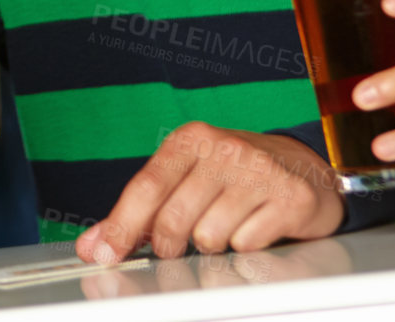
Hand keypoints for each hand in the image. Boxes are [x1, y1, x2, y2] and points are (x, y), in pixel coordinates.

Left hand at [75, 123, 343, 262]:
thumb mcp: (182, 180)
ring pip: (209, 237)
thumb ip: (136, 214)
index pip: (146, 187)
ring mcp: (260, 171)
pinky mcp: (290, 197)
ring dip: (212, 244)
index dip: (122, 227)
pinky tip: (254, 226)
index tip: (104, 256)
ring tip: (227, 225)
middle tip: (181, 243)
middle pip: (174, 220)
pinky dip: (245, 246)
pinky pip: (247, 245)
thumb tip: (92, 247)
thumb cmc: (231, 177)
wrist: (302, 168)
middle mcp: (224, 148)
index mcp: (190, 140)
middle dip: (170, 244)